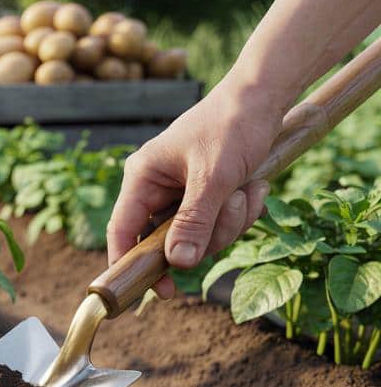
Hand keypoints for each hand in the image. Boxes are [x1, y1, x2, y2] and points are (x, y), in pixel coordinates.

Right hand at [105, 83, 278, 297]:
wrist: (265, 95)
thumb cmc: (232, 124)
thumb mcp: (214, 176)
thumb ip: (194, 221)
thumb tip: (177, 264)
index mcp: (142, 177)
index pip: (122, 231)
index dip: (132, 264)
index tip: (157, 291)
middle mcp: (157, 187)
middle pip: (169, 240)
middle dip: (209, 233)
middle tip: (232, 208)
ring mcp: (182, 193)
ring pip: (200, 235)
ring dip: (232, 221)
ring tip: (247, 189)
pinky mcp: (206, 195)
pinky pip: (219, 223)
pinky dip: (242, 212)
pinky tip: (253, 187)